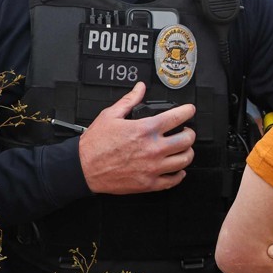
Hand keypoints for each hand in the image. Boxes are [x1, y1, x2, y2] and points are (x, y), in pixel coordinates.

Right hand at [79, 82, 196, 193]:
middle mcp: (153, 149)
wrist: (83, 168)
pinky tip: (177, 169)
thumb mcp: (110, 115)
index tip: (190, 110)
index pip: (177, 117)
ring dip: (187, 153)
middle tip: (186, 131)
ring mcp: (153, 168)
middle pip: (187, 140)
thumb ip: (129, 100)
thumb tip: (140, 88)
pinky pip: (173, 181)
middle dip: (189, 133)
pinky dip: (179, 174)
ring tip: (183, 149)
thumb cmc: (95, 144)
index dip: (188, 111)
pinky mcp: (149, 184)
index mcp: (145, 129)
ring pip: (184, 160)